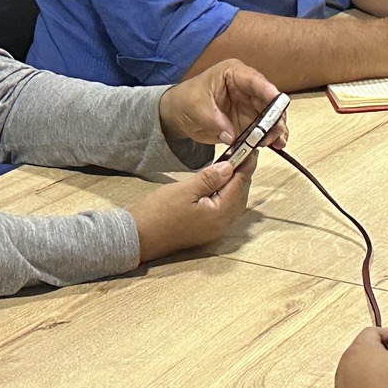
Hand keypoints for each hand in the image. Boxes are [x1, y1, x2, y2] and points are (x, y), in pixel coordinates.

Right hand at [129, 154, 256, 262]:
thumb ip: (210, 178)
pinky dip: (226, 194)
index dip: (246, 165)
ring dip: (235, 184)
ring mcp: (214, 230)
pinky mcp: (205, 230)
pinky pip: (224, 209)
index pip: (239, 184)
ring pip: (234, 203)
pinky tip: (219, 184)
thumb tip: (230, 167)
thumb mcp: (184, 189)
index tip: (250, 148)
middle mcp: (221, 224)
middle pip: (241, 195)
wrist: (137, 238)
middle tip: (242, 154)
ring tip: (231, 166)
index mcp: (219, 213)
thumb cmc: (157, 213)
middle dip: (243, 174)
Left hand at [158, 59, 285, 151]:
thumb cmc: (186, 101)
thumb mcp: (196, 107)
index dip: (268, 91)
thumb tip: (232, 136)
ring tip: (277, 142)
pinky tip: (275, 145)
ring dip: (276, 129)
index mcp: (234, 74)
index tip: (279, 103)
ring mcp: (250, 105)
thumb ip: (214, 120)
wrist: (178, 114)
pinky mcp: (249, 121)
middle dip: (276, 116)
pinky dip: (270, 137)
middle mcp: (247, 88)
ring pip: (271, 116)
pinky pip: (264, 129)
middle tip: (278, 131)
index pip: (254, 80)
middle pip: (269, 100)